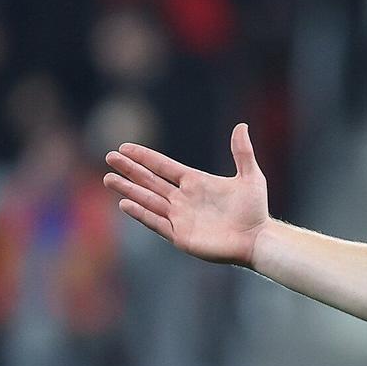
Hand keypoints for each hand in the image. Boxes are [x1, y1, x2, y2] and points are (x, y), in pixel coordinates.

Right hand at [104, 124, 268, 266]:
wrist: (258, 239)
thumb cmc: (255, 210)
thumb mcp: (251, 177)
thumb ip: (243, 152)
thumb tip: (241, 126)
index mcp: (195, 182)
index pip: (163, 167)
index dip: (145, 157)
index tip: (125, 147)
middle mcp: (183, 199)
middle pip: (150, 181)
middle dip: (129, 170)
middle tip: (109, 157)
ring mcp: (180, 218)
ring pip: (148, 200)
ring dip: (129, 190)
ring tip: (108, 179)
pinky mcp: (180, 236)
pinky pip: (156, 223)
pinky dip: (141, 213)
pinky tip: (125, 203)